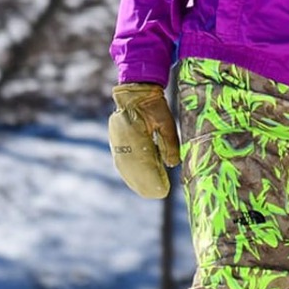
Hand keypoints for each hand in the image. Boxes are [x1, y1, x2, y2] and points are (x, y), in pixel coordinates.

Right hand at [108, 82, 178, 198]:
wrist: (134, 93)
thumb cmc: (154, 106)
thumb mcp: (167, 122)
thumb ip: (169, 144)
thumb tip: (172, 165)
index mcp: (136, 136)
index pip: (146, 165)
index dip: (154, 180)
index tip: (163, 191)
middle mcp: (124, 143)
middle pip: (134, 171)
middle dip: (146, 184)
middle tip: (159, 194)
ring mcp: (118, 144)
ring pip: (126, 169)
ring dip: (136, 181)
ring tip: (148, 192)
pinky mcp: (116, 143)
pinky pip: (122, 163)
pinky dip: (129, 174)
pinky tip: (136, 181)